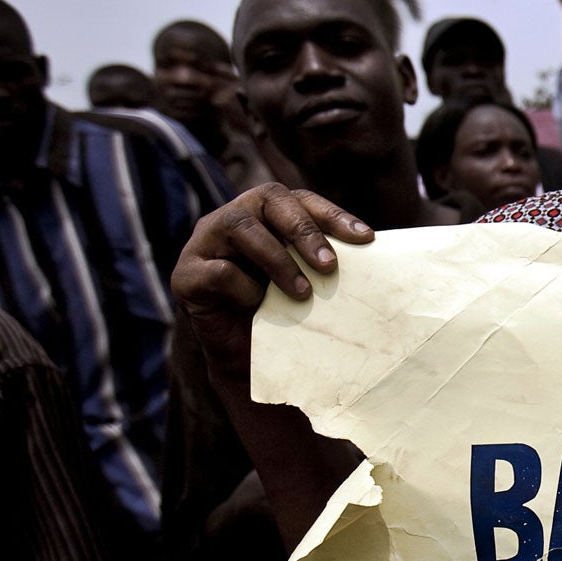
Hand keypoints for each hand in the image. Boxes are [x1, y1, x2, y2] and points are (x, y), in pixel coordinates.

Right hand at [171, 183, 371, 377]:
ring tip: (303, 293)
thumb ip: (326, 260)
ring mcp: (204, 243)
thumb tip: (375, 248)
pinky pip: (219, 271)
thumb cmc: (282, 314)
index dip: (333, 215)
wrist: (247, 361)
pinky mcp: (186, 275)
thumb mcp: (309, 281)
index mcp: (264, 214)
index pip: (300, 199)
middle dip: (304, 230)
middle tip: (330, 266)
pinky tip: (258, 306)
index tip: (367, 240)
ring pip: (240, 227)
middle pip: (267, 198)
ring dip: (278, 259)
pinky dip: (245, 289)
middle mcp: (232, 219)